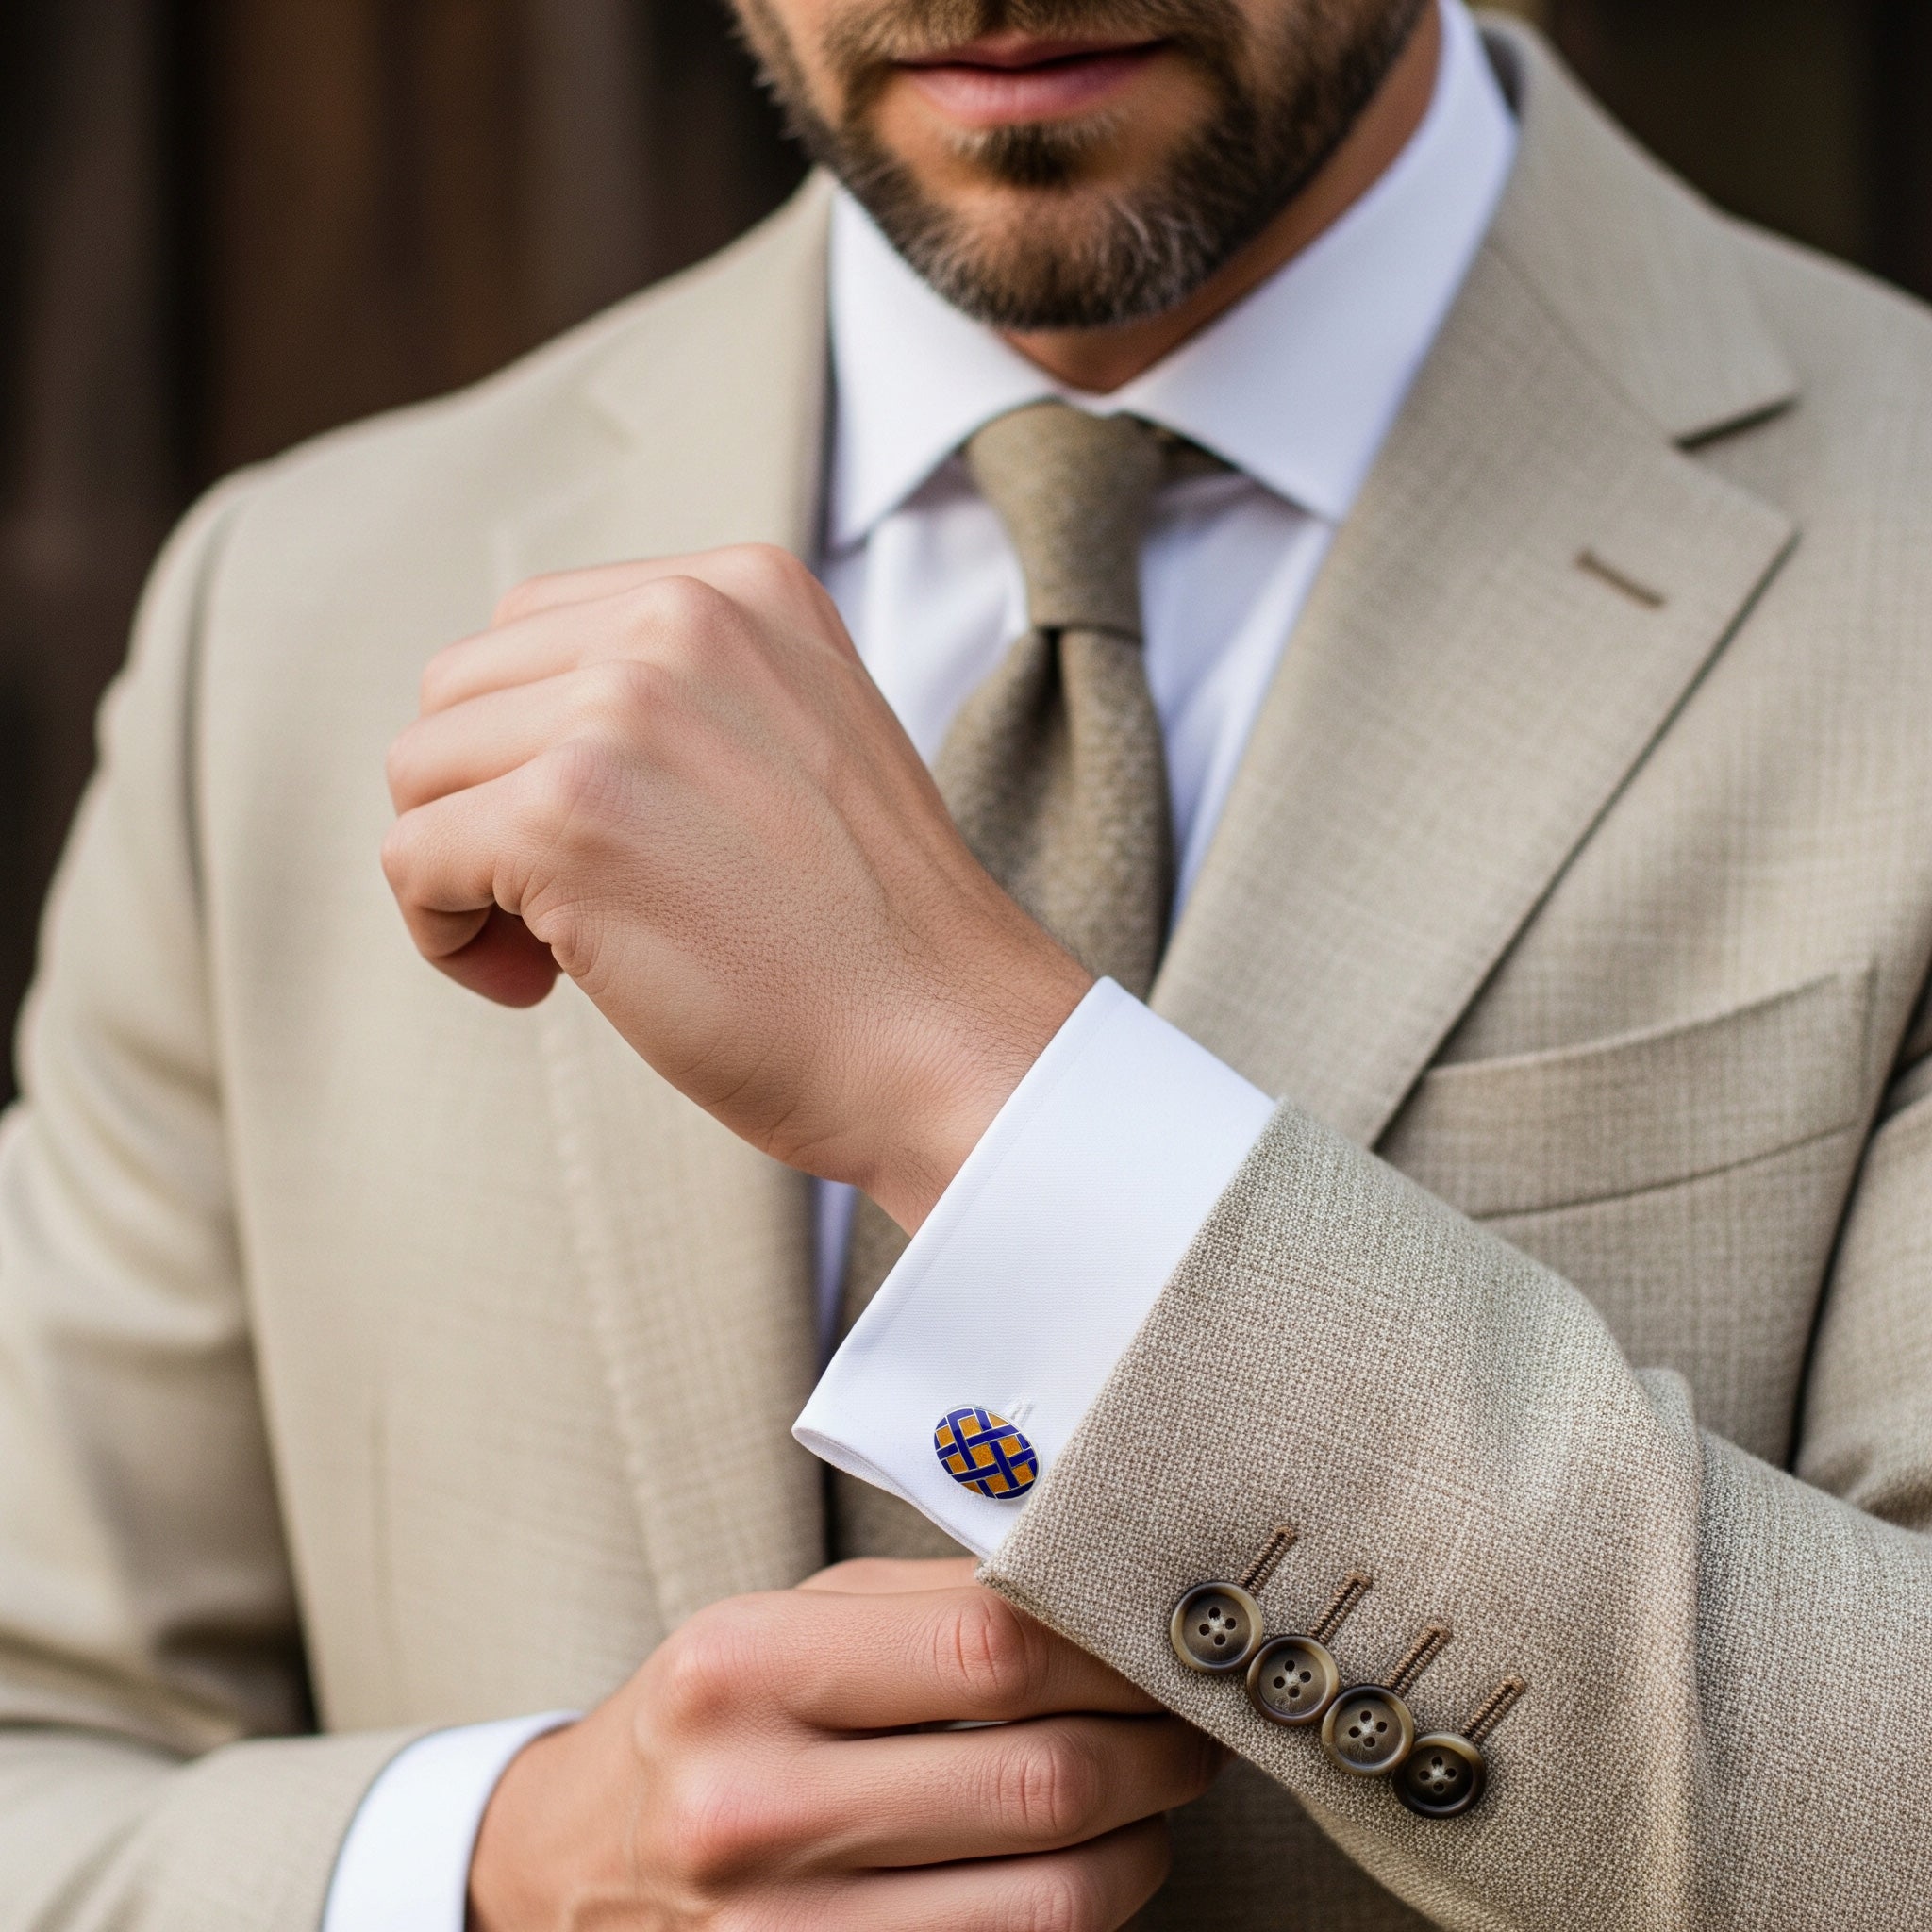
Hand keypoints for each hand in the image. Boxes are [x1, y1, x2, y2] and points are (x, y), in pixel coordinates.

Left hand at [382, 549, 1092, 1231]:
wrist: (947, 1043)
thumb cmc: (872, 933)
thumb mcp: (801, 738)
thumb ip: (684, 694)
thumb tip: (514, 726)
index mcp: (743, 587)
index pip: (536, 626)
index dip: (533, 747)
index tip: (607, 840)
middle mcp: (679, 620)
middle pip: (460, 691)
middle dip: (484, 804)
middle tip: (569, 906)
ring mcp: (618, 712)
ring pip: (419, 772)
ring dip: (461, 872)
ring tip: (556, 950)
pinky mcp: (563, 819)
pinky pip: (411, 861)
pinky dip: (447, 937)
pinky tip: (541, 984)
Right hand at [466, 1560, 1222, 1930]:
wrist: (568, 1872)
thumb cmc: (705, 1723)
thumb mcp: (781, 1622)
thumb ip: (928, 1603)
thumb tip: (1095, 1598)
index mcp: (743, 1670)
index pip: (991, 1651)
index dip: (1111, 1650)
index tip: (1162, 1644)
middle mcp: (751, 1810)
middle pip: (1039, 1783)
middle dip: (1157, 1752)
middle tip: (1192, 1726)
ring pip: (1049, 1903)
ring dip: (1141, 1847)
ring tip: (1156, 1801)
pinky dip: (1077, 1920)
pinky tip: (1085, 1869)